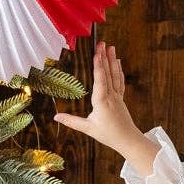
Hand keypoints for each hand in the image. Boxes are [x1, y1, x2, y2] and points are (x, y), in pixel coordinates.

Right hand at [55, 42, 152, 169]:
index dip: (98, 65)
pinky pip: (119, 81)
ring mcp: (117, 96)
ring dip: (112, 60)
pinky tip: (118, 62)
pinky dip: (118, 70)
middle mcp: (111, 96)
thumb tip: (55, 116)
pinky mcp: (120, 98)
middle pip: (107, 73)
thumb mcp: (88, 128)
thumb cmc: (108, 135)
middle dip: (104, 57)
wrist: (128, 140)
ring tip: (111, 47)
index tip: (97, 53)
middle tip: (102, 43)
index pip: (100, 80)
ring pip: (115, 75)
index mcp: (102, 101)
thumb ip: (72, 121)